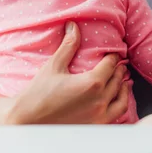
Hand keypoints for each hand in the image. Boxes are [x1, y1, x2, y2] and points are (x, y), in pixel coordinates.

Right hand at [5, 22, 128, 123]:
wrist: (27, 121)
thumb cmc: (38, 93)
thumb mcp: (54, 65)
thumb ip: (68, 45)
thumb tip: (73, 25)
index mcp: (92, 83)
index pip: (110, 65)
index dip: (113, 57)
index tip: (114, 53)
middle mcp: (100, 100)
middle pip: (117, 80)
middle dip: (119, 70)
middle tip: (118, 64)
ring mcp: (99, 116)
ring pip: (121, 99)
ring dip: (124, 88)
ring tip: (124, 81)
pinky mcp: (96, 126)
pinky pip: (116, 115)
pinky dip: (120, 105)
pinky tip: (117, 100)